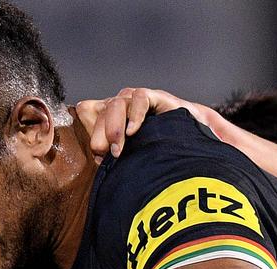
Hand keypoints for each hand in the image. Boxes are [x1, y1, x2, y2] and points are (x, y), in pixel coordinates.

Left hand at [76, 87, 227, 158]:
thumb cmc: (155, 151)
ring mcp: (136, 100)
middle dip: (99, 134)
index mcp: (108, 117)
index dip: (89, 130)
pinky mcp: (154, 96)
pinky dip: (136, 115)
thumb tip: (98, 165)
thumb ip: (112, 159)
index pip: (87, 112)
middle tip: (104, 154)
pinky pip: (140, 98)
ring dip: (114, 127)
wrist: (189, 142)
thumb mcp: (129, 157)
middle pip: (100, 111)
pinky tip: (134, 131)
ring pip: (116, 104)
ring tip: (118, 149)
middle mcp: (120, 106)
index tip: (97, 154)